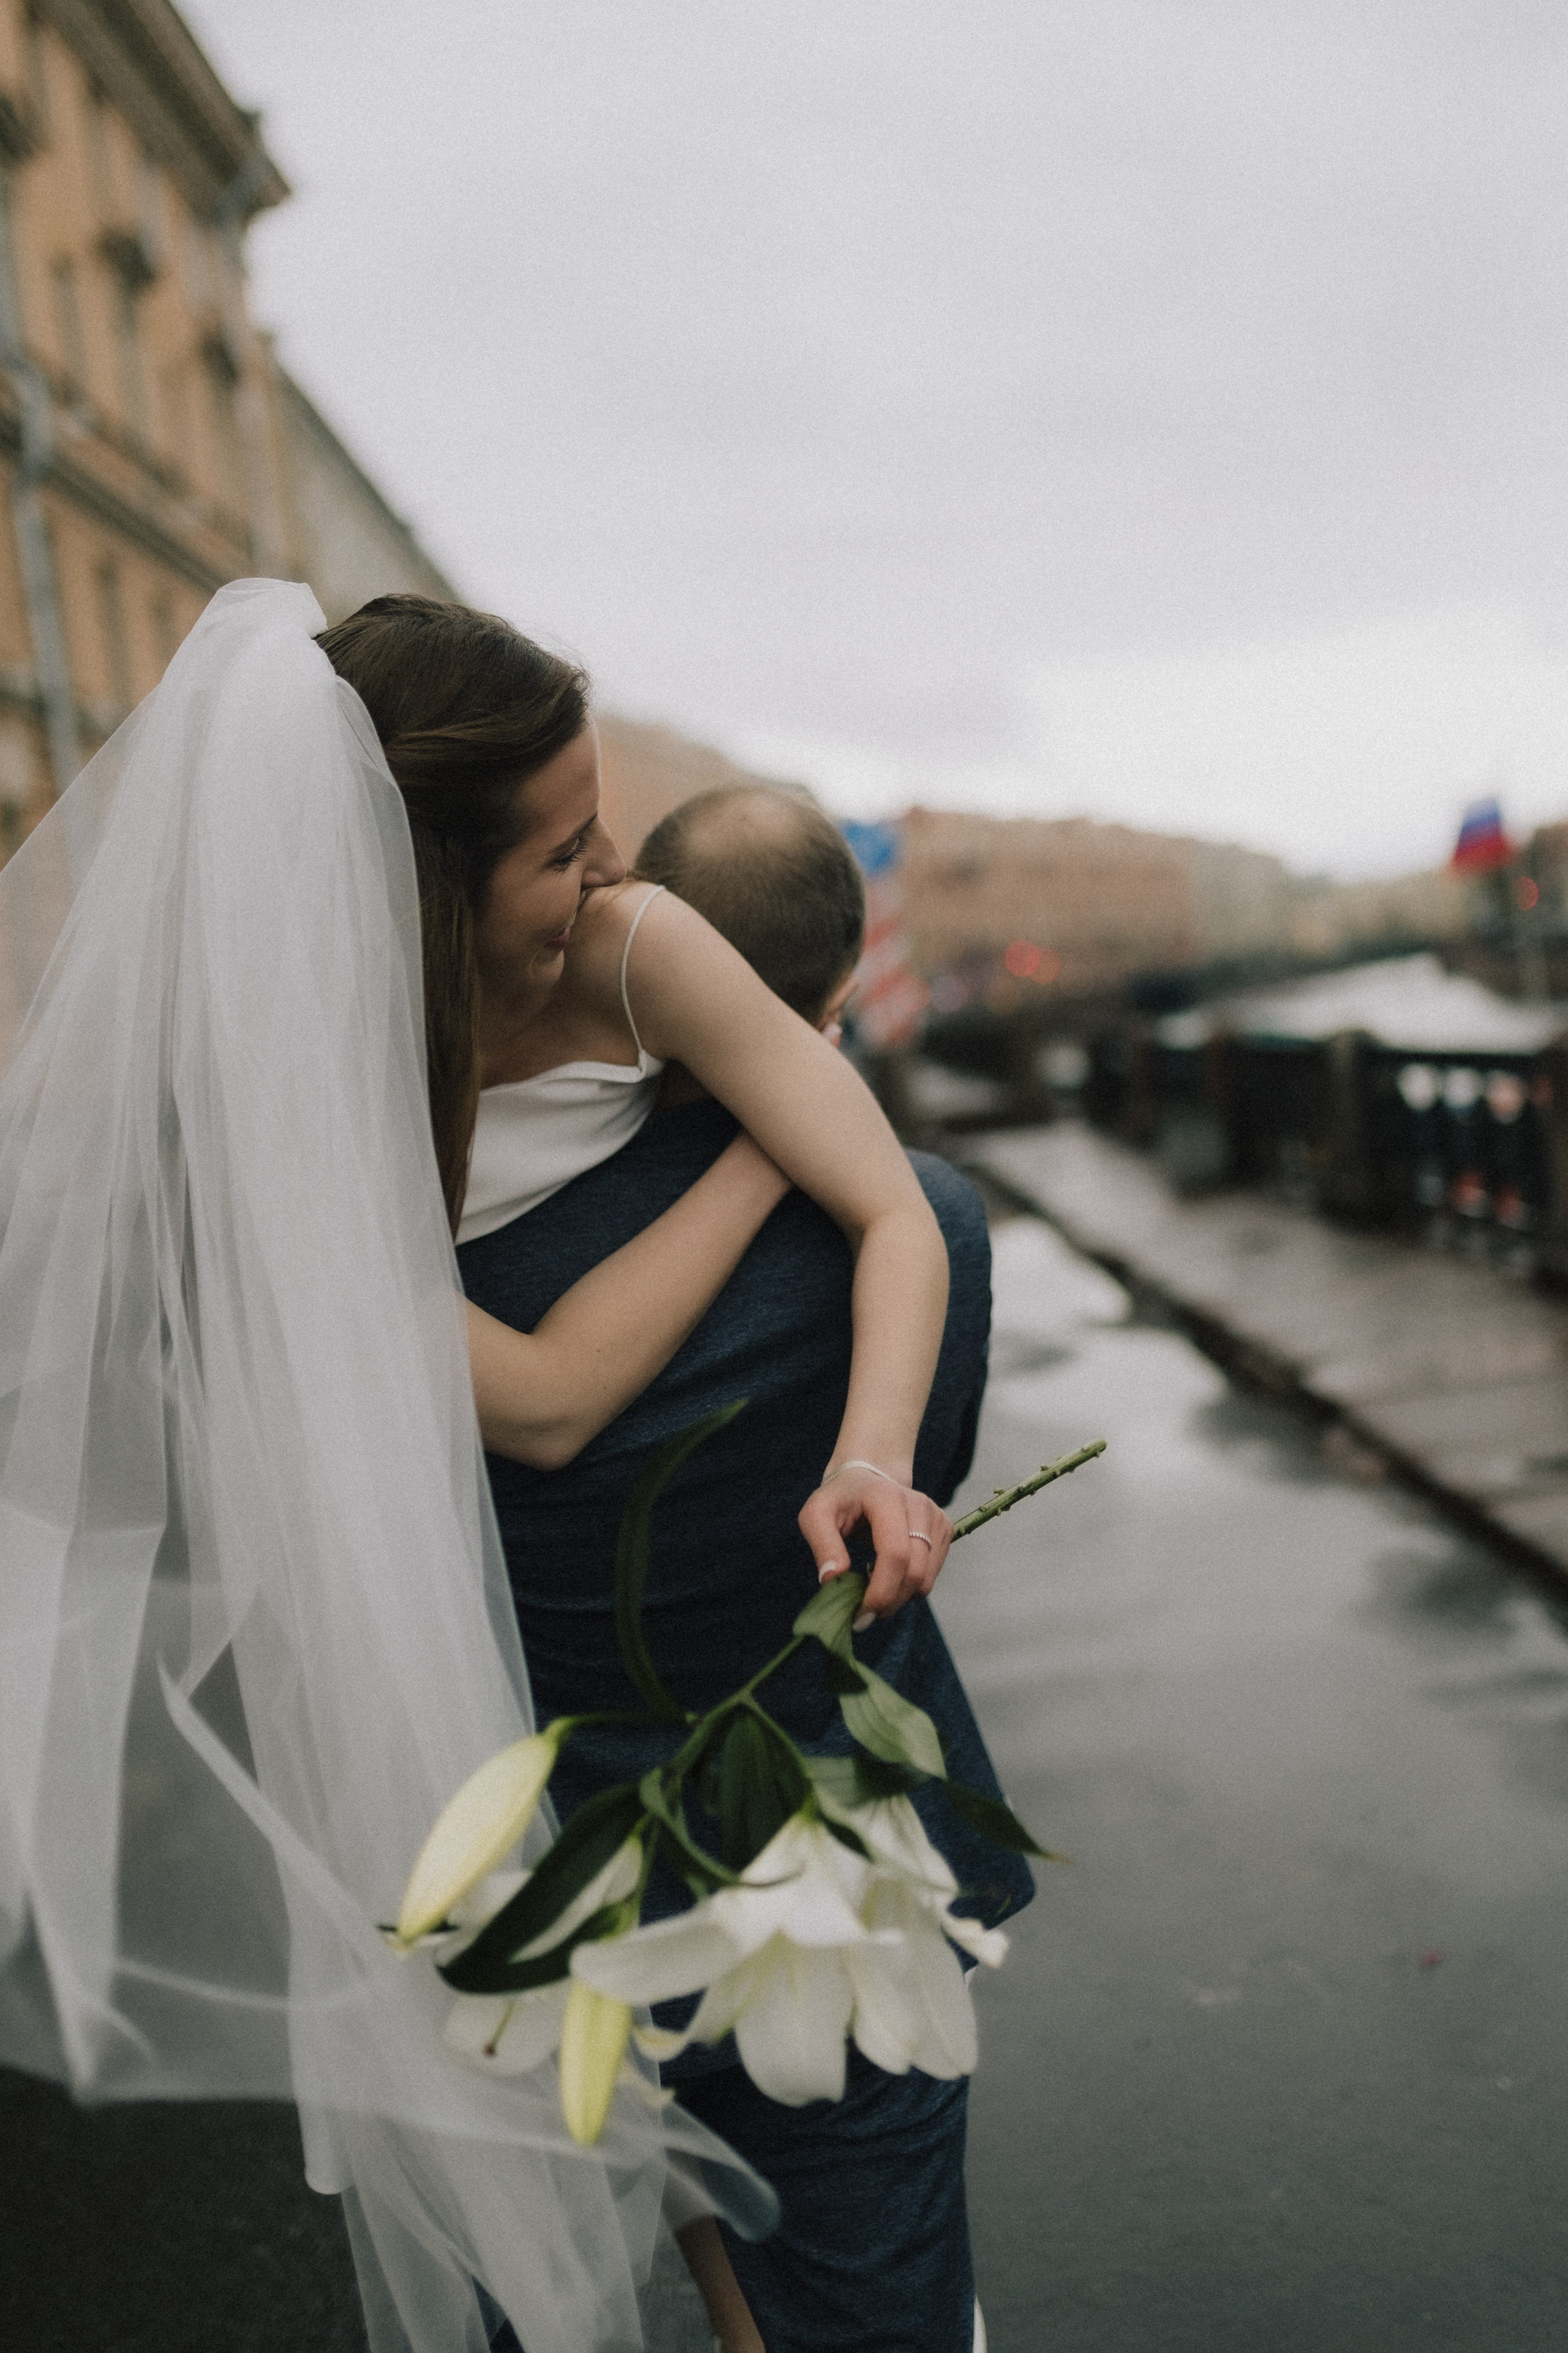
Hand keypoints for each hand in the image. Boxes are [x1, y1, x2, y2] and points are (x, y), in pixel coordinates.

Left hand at [797, 1467, 952, 1625]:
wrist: (866, 1479)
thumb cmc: (839, 1500)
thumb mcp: (815, 1515)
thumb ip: (822, 1545)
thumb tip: (832, 1579)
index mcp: (885, 1497)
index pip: (895, 1554)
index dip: (881, 1591)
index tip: (859, 1614)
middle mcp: (918, 1504)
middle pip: (914, 1572)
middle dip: (889, 1602)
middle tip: (864, 1614)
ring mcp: (935, 1516)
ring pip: (926, 1580)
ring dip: (899, 1598)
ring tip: (874, 1590)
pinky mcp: (944, 1528)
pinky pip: (932, 1576)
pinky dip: (910, 1588)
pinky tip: (890, 1576)